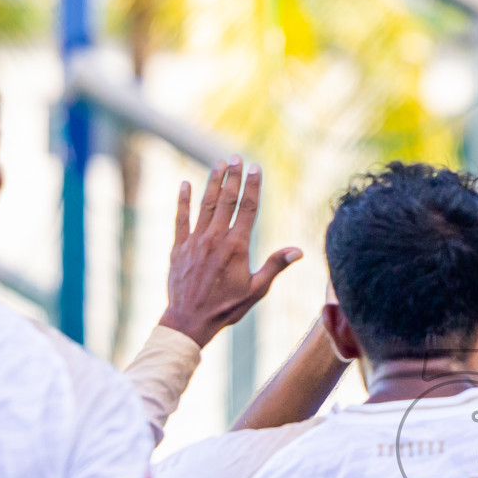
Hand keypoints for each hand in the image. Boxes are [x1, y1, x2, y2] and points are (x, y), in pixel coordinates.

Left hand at [159, 157, 301, 347]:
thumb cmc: (226, 307)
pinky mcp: (179, 247)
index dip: (252, 186)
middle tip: (237, 157)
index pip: (247, 208)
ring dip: (212, 182)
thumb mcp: (256, 289)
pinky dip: (182, 200)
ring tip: (218, 164)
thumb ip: (275, 266)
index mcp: (236, 247)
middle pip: (226, 200)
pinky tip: (184, 184)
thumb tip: (298, 251)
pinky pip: (181, 218)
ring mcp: (195, 240)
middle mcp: (215, 238)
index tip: (256, 168)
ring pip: (205, 204)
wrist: (190, 320)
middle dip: (233, 177)